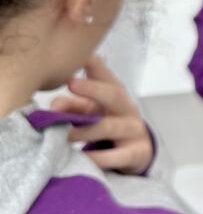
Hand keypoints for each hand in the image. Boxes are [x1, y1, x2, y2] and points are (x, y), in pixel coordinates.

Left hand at [50, 56, 153, 174]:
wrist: (137, 152)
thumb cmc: (107, 124)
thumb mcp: (90, 112)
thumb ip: (71, 107)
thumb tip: (53, 107)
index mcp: (114, 92)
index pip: (104, 73)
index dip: (91, 63)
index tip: (77, 56)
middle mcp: (126, 108)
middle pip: (114, 94)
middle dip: (93, 88)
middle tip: (71, 84)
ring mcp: (133, 130)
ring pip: (111, 126)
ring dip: (86, 129)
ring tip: (64, 134)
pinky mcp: (136, 153)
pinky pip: (117, 156)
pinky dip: (99, 157)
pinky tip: (84, 158)